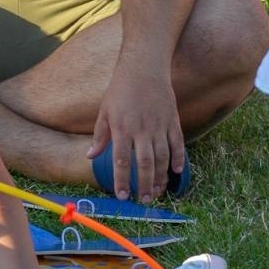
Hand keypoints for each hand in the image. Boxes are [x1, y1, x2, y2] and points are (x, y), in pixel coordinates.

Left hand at [87, 66, 182, 202]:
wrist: (144, 68)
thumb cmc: (121, 89)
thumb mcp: (105, 111)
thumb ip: (100, 135)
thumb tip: (90, 156)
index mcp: (122, 128)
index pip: (120, 161)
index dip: (121, 180)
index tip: (123, 195)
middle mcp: (141, 129)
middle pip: (144, 163)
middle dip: (144, 185)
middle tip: (144, 200)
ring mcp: (159, 125)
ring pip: (162, 157)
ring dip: (160, 177)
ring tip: (157, 191)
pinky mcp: (172, 120)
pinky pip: (177, 143)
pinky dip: (178, 158)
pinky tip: (176, 171)